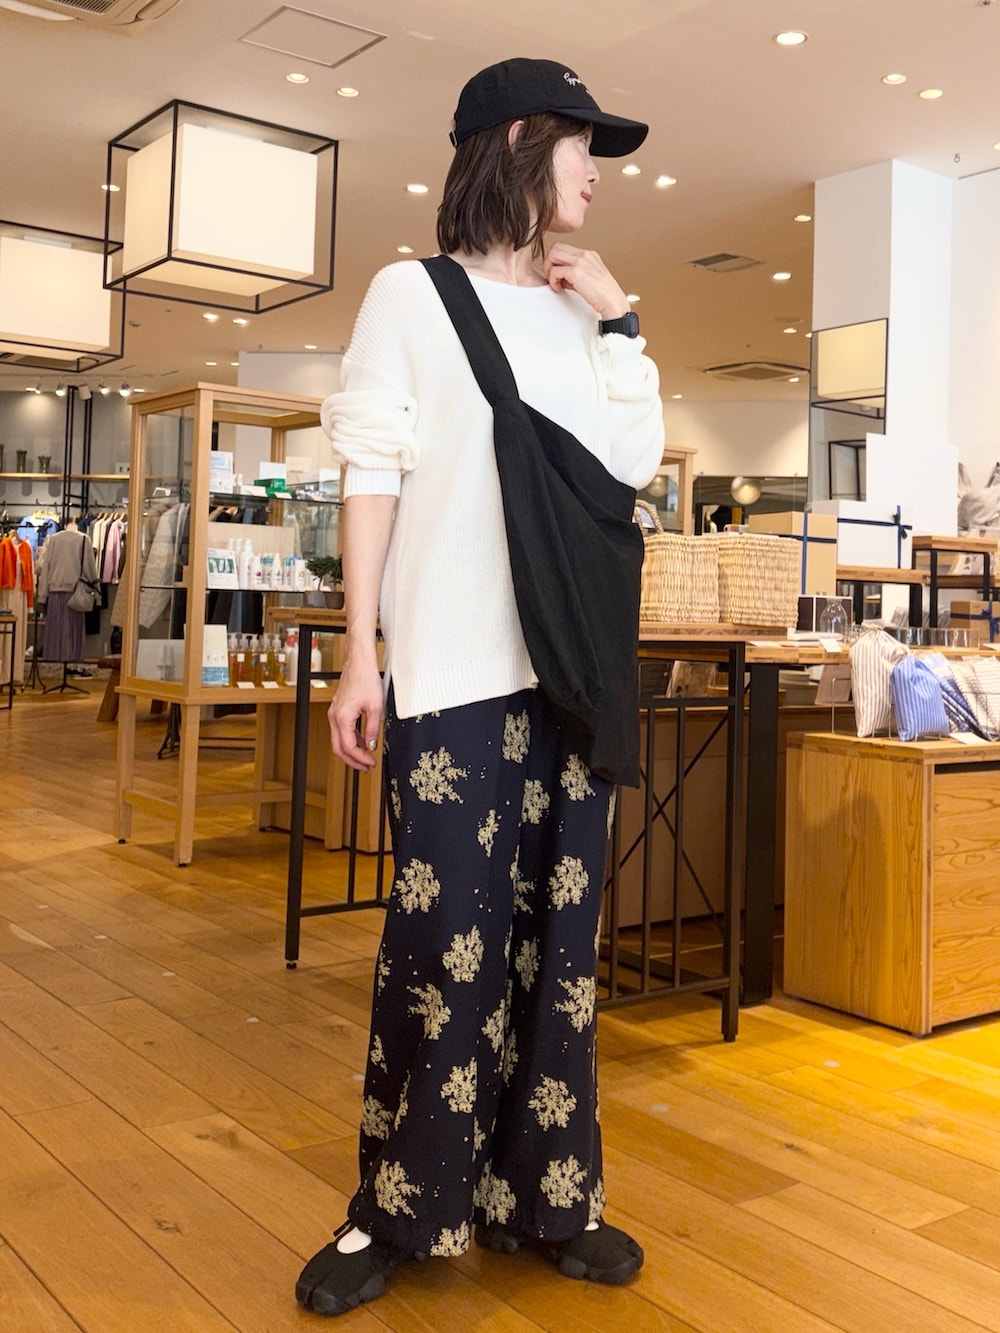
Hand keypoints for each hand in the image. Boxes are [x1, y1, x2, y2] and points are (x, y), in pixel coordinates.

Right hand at [327, 653, 382, 770]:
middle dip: (352, 760)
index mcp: (342, 718)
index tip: (370, 762)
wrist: (359, 663)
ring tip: (365, 756)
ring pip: (338, 740)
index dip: (360, 758)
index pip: (349, 747)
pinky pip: (341, 730)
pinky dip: (351, 739)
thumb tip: (371, 744)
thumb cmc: (365, 679)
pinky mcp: (338, 710)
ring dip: (351, 750)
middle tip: (365, 766)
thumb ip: (373, 729)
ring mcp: (334, 713)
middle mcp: (334, 717)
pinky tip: (362, 740)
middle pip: (339, 748)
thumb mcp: (375, 707)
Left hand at [542, 243, 629, 318]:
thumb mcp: (588, 279)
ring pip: (552, 254)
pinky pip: (554, 271)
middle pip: (556, 247)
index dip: (556, 260)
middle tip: (552, 277)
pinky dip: (553, 280)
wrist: (613, 303)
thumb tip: (559, 277)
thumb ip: (573, 275)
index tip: (558, 275)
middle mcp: (585, 254)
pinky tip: (559, 288)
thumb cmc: (603, 296)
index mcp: (589, 254)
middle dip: (549, 262)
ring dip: (549, 269)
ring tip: (555, 282)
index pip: (564, 248)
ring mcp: (580, 261)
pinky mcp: (576, 272)